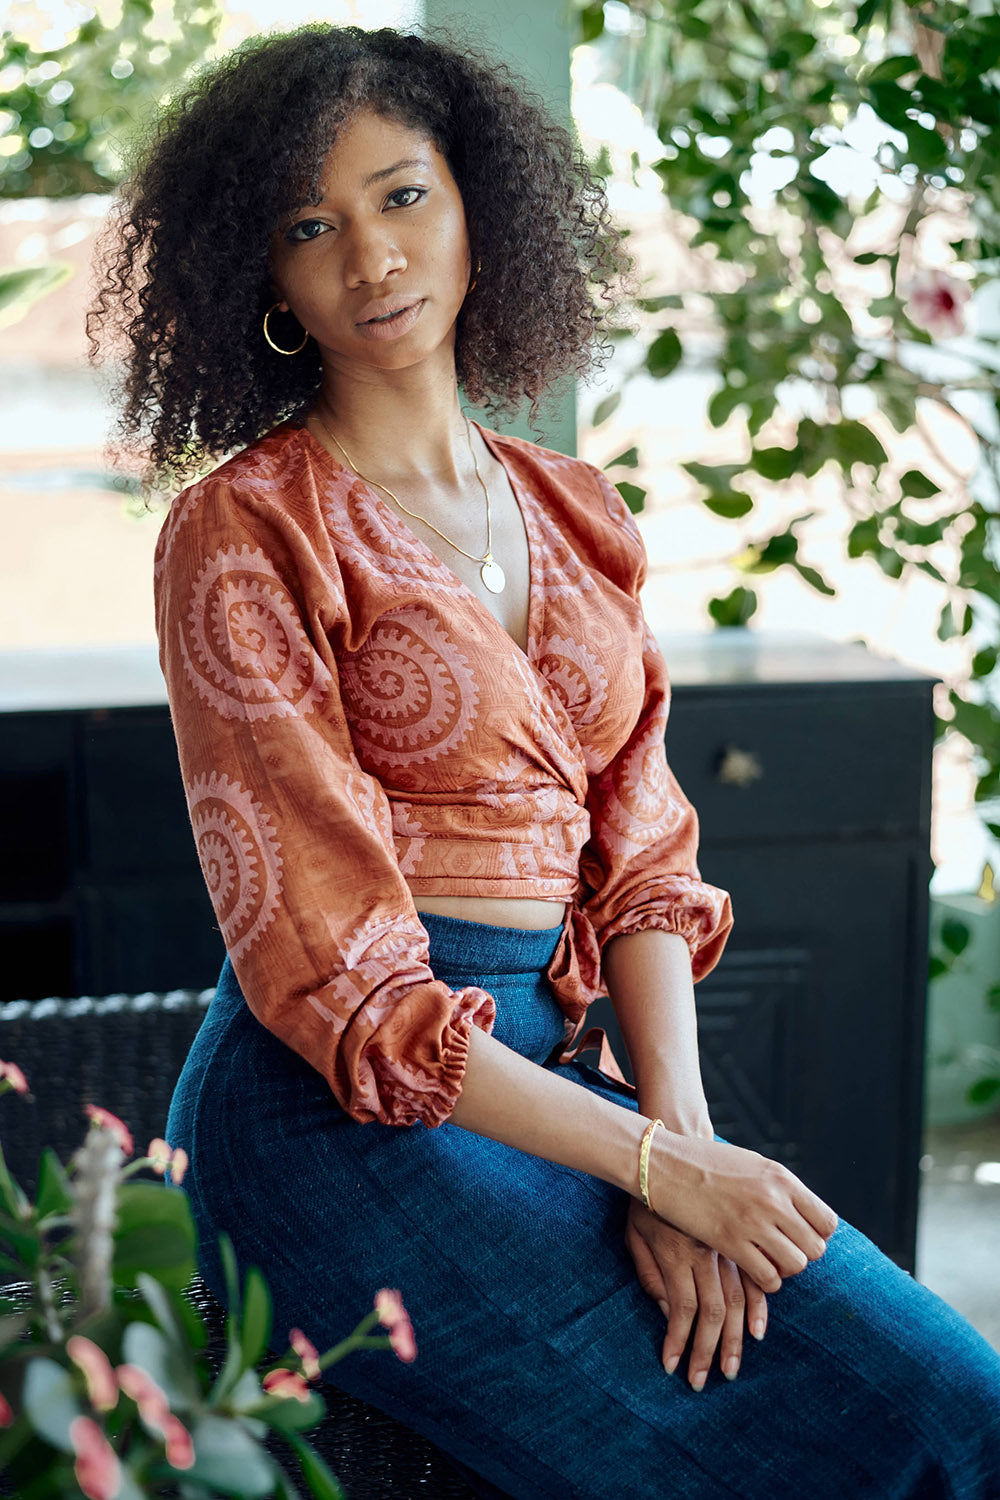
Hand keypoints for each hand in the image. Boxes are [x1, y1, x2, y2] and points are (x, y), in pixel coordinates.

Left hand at [625, 1199, 767, 1389]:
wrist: (672, 1151)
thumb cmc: (646, 1198)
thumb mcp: (634, 1233)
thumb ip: (650, 1272)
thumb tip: (668, 1311)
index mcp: (676, 1252)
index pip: (682, 1308)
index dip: (678, 1341)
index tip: (670, 1367)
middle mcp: (705, 1252)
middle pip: (714, 1312)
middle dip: (708, 1352)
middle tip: (703, 1382)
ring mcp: (728, 1243)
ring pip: (739, 1299)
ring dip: (734, 1339)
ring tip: (730, 1369)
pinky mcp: (743, 1234)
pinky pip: (758, 1274)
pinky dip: (760, 1306)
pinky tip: (758, 1331)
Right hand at [645, 1132, 837, 1292]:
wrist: (666, 1164)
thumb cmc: (708, 1163)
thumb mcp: (753, 1164)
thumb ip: (779, 1187)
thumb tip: (803, 1212)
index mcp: (782, 1179)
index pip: (827, 1221)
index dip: (819, 1235)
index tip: (802, 1236)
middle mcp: (773, 1200)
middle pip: (815, 1247)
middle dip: (803, 1254)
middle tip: (784, 1251)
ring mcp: (752, 1222)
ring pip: (796, 1265)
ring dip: (786, 1269)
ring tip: (769, 1261)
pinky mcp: (730, 1243)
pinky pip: (767, 1277)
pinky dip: (767, 1280)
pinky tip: (754, 1270)